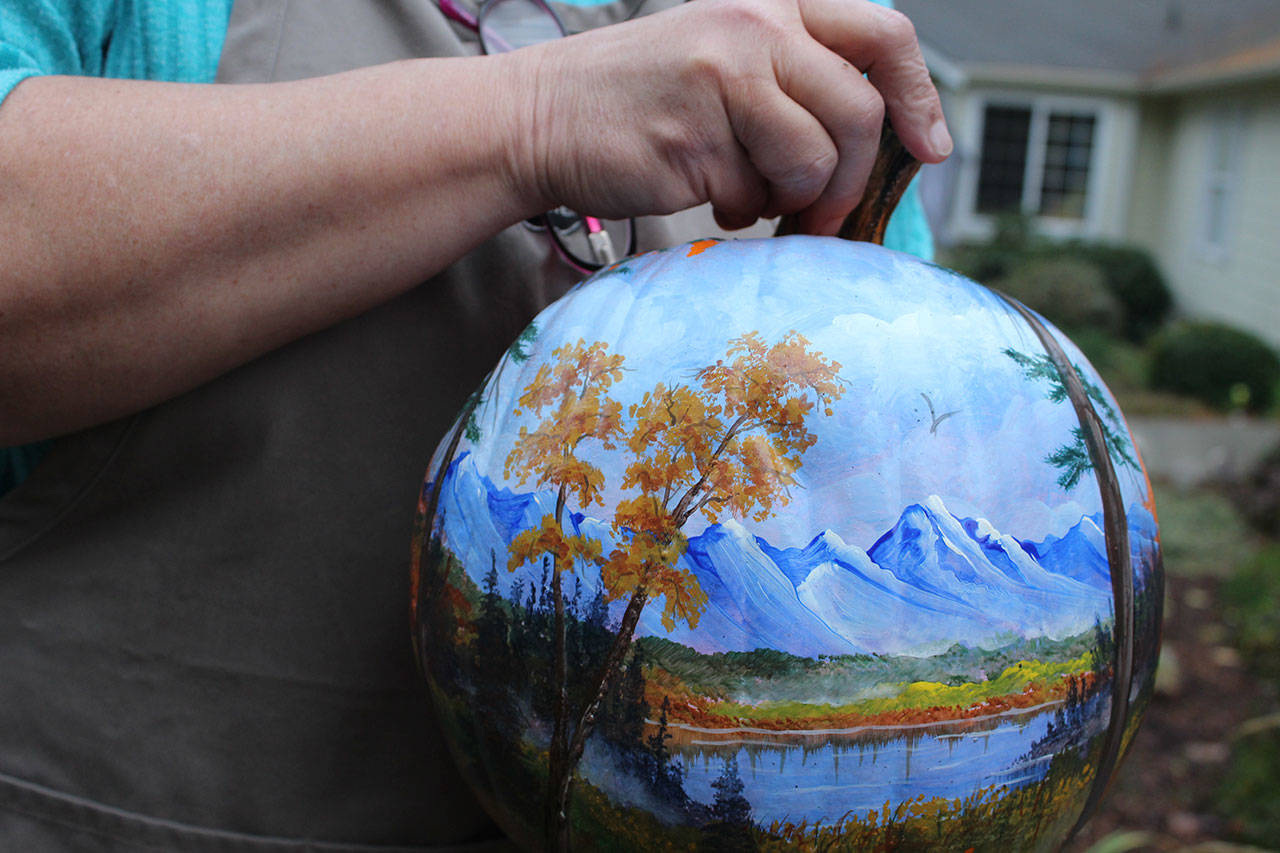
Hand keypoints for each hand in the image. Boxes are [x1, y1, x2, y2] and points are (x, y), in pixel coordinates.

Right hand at [506, 0, 950, 235]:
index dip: (919, 99)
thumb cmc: (642, 98)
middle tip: (825, 211)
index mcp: (773, 4)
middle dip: (853, 179)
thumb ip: (799, 77)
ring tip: (748, 191)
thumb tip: (885, 142)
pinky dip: (740, 208)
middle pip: (860, 114)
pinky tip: (704, 188)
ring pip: (815, 160)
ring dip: (792, 198)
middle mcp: (755, 28)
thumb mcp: (728, 57)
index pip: (884, 37)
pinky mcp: (696, 138)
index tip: (929, 151)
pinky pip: (756, 194)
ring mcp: (724, 79)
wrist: (542, 117)